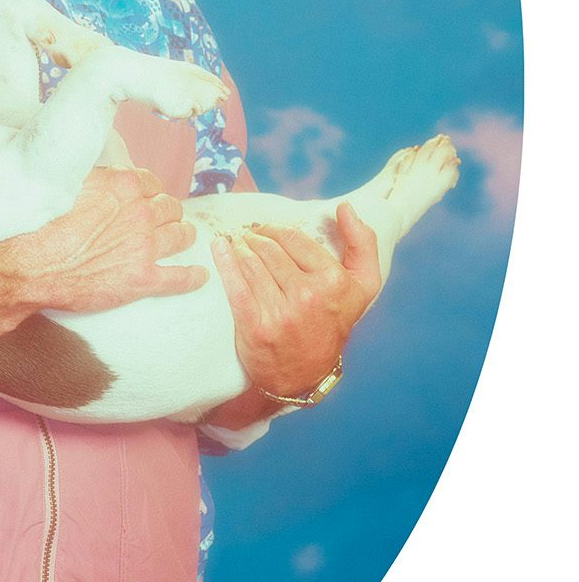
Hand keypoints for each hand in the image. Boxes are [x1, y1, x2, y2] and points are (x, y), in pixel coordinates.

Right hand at [0, 166, 207, 315]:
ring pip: (181, 236)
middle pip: (170, 208)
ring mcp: (145, 247)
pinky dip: (193, 277)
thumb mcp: (69, 187)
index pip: (152, 183)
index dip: (151, 191)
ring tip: (185, 238)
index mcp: (122, 186)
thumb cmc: (43, 227)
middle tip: (166, 218)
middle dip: (169, 212)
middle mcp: (140, 213)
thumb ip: (96, 180)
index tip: (149, 197)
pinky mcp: (143, 279)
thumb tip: (105, 177)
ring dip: (185, 235)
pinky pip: (180, 277)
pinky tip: (200, 275)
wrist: (32, 267)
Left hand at [210, 203, 381, 408]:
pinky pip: (235, 286)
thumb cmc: (334, 321)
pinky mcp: (256, 327)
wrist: (306, 374)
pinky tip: (219, 248)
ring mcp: (280, 313)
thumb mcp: (363, 285)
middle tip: (248, 236)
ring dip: (239, 247)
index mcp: (333, 282)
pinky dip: (224, 262)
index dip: (277, 230)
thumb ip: (363, 243)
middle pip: (270, 250)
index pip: (295, 239)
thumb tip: (345, 208)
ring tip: (236, 242)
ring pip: (251, 264)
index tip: (267, 229)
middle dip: (255, 237)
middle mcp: (308, 297)